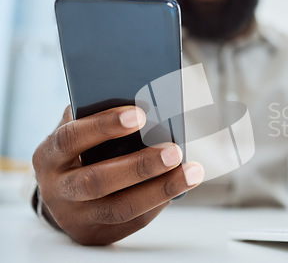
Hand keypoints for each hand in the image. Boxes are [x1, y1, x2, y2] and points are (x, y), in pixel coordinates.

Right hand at [32, 106, 203, 244]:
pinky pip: (133, 221)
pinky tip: (179, 186)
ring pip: (120, 208)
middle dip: (140, 165)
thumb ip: (95, 116)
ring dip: (161, 189)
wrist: (61, 194)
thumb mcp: (77, 131)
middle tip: (174, 150)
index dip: (104, 126)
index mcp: (48, 156)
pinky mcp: (96, 234)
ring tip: (192, 172)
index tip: (139, 114)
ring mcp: (75, 217)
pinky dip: (159, 202)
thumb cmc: (78, 151)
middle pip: (97, 181)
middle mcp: (57, 189)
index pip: (71, 138)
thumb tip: (139, 101)